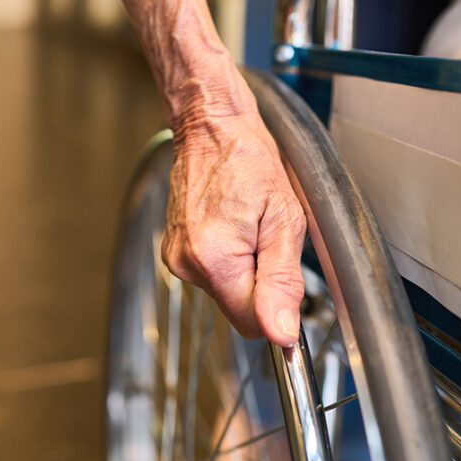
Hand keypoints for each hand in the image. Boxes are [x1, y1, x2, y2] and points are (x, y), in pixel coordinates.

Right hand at [162, 101, 306, 347]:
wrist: (212, 127)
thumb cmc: (249, 160)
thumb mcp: (284, 218)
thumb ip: (282, 281)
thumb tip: (281, 333)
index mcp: (214, 260)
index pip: (252, 324)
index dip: (277, 312)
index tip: (287, 282)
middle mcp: (187, 264)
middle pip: (238, 310)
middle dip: (261, 285)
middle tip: (268, 239)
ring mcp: (176, 258)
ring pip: (226, 293)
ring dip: (245, 270)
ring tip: (249, 226)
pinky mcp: (173, 252)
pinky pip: (212, 275)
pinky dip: (228, 260)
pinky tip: (232, 226)